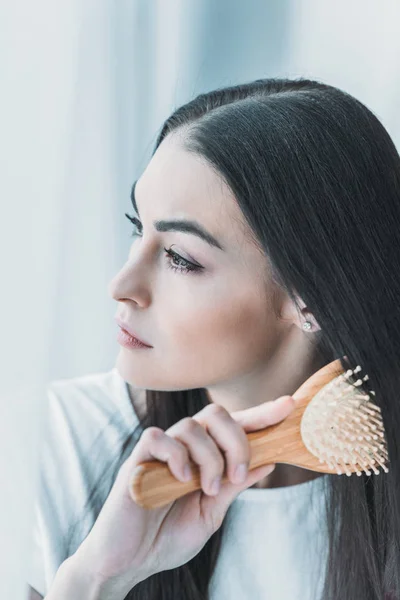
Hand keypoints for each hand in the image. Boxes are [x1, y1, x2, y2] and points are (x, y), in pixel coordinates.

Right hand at [72, 395, 294, 596]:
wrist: (129, 562)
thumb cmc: (166, 537)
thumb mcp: (211, 513)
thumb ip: (234, 485)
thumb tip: (269, 461)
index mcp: (204, 457)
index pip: (235, 426)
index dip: (261, 414)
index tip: (288, 406)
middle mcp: (184, 447)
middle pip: (216, 414)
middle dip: (237, 440)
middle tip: (237, 472)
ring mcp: (160, 452)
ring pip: (192, 426)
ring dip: (209, 458)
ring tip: (206, 488)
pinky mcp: (137, 460)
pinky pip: (159, 437)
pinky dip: (177, 455)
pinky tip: (181, 479)